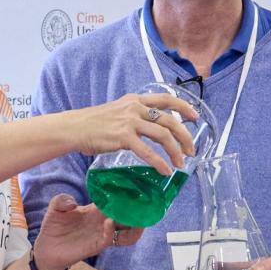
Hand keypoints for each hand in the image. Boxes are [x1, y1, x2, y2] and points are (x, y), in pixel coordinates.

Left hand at [30, 194, 133, 269]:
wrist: (47, 248)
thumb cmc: (54, 225)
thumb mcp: (55, 207)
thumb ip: (62, 199)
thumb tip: (73, 203)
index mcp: (97, 209)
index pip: (119, 201)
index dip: (128, 195)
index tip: (135, 187)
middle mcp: (104, 221)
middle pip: (130, 217)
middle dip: (138, 211)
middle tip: (143, 204)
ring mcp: (102, 234)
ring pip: (128, 232)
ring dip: (134, 226)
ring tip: (134, 218)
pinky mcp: (96, 246)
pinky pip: (111, 239)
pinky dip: (112, 231)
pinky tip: (109, 223)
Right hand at [67, 92, 198, 174]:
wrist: (75, 128)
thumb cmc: (94, 123)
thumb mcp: (118, 111)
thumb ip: (134, 115)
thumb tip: (150, 128)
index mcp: (136, 100)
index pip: (166, 99)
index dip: (184, 107)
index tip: (195, 117)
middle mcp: (135, 108)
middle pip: (169, 120)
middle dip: (185, 136)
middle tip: (191, 150)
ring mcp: (130, 122)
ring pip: (162, 135)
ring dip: (175, 151)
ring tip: (180, 163)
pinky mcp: (123, 137)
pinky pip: (147, 152)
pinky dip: (159, 162)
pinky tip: (165, 170)